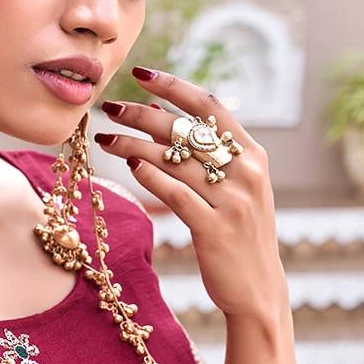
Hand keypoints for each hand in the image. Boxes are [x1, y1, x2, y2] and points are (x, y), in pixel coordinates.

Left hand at [96, 71, 288, 321]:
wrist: (258, 290)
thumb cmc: (238, 234)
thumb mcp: (233, 187)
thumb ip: (204, 152)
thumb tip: (156, 112)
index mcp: (253, 156)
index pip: (210, 106)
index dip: (173, 86)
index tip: (140, 73)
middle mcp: (246, 173)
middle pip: (185, 130)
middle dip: (142, 115)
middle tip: (109, 107)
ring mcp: (232, 201)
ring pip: (175, 161)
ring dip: (134, 145)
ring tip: (105, 138)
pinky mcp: (214, 229)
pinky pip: (176, 194)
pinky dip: (151, 177)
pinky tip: (129, 167)